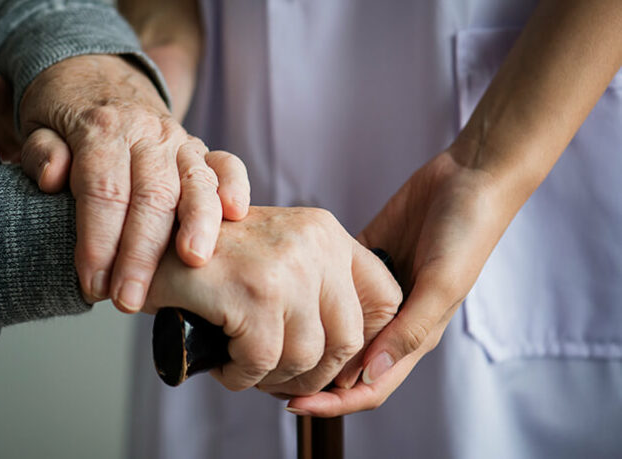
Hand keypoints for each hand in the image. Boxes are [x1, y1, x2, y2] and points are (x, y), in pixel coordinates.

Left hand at [0, 57, 250, 310]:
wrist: (97, 75)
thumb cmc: (64, 113)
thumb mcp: (36, 124)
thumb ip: (41, 151)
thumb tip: (54, 177)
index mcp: (101, 128)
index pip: (103, 191)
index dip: (98, 241)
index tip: (92, 284)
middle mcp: (146, 133)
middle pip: (151, 195)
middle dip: (141, 253)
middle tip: (128, 300)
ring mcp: (178, 140)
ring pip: (194, 182)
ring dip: (197, 224)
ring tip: (193, 262)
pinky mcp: (200, 149)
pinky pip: (226, 163)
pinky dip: (234, 186)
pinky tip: (236, 214)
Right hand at [144, 206, 401, 394]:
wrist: (146, 244)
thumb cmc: (211, 260)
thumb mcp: (277, 256)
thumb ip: (319, 288)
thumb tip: (356, 357)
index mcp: (326, 231)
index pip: (384, 297)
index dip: (366, 343)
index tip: (334, 362)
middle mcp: (314, 243)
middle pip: (348, 340)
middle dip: (314, 374)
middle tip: (279, 378)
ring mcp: (285, 267)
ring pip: (305, 357)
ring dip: (272, 377)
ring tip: (244, 367)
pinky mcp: (252, 293)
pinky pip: (261, 363)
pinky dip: (241, 377)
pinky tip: (224, 364)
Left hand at [287, 151, 513, 416]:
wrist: (469, 177)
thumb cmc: (466, 233)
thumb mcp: (442, 284)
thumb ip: (409, 330)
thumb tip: (369, 374)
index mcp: (414, 335)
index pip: (369, 386)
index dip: (333, 403)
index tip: (292, 405)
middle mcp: (392, 320)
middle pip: (345, 364)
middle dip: (310, 378)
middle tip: (266, 376)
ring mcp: (375, 292)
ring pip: (334, 329)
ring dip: (307, 339)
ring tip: (268, 339)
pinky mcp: (363, 261)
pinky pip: (330, 286)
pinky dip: (309, 295)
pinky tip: (283, 295)